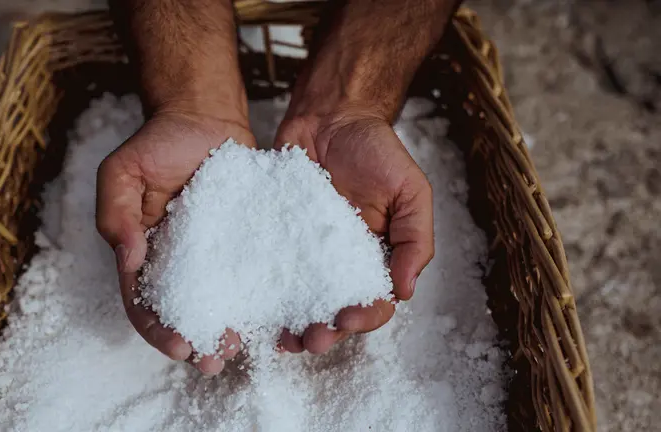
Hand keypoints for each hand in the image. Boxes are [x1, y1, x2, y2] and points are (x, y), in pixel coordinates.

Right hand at [96, 108, 253, 374]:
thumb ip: (116, 215)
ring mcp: (214, 254)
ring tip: (244, 346)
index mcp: (143, 253)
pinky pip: (252, 273)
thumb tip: (129, 261)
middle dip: (196, 342)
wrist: (204, 116)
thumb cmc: (157, 142)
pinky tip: (274, 313)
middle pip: (183, 313)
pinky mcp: (245, 240)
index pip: (143, 302)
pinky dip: (258, 297)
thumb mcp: (121, 172)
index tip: (178, 346)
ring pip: (219, 302)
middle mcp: (179, 262)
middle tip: (214, 361)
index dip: (157, 329)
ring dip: (228, 329)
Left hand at [275, 109, 434, 354]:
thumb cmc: (376, 150)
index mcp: (375, 258)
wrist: (331, 116)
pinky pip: (269, 271)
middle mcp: (338, 264)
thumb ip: (414, 239)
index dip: (364, 317)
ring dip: (293, 325)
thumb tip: (406, 291)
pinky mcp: (275, 238)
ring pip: (298, 302)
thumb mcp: (410, 190)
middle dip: (324, 332)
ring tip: (281, 339)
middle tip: (311, 340)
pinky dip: (263, 294)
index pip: (374, 302)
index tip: (348, 319)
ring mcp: (304, 253)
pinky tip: (254, 307)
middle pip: (333, 311)